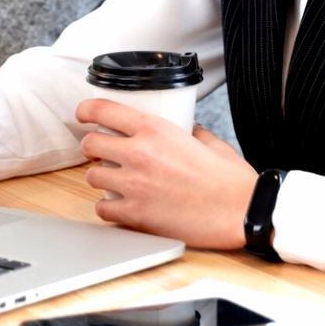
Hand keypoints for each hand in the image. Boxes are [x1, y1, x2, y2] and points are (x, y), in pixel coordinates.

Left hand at [75, 98, 257, 249]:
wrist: (242, 211)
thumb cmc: (230, 179)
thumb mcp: (209, 141)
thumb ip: (189, 131)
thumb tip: (184, 129)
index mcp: (155, 130)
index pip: (103, 111)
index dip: (86, 111)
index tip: (83, 114)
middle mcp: (139, 154)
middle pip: (90, 144)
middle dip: (93, 148)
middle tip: (101, 154)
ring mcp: (134, 185)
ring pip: (92, 177)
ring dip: (101, 178)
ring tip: (114, 182)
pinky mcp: (136, 215)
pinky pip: (103, 209)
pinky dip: (108, 208)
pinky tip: (119, 206)